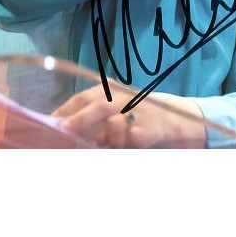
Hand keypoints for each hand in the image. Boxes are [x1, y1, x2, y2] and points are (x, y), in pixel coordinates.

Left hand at [52, 84, 206, 148]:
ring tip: (96, 141)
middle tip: (63, 130)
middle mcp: (126, 98)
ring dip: (104, 132)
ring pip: (118, 119)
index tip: (51, 122)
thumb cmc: (143, 118)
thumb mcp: (119, 115)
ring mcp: (142, 111)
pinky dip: (130, 139)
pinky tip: (125, 144)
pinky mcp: (157, 127)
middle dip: (79, 117)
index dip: (67, 108)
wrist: (184, 119)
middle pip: (99, 104)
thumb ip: (96, 123)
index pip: (84, 97)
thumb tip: (65, 130)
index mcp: (114, 92)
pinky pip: (140, 134)